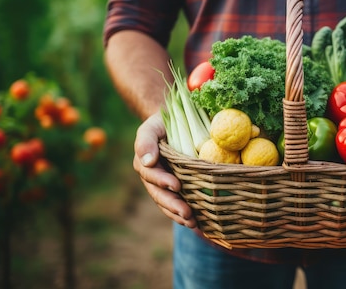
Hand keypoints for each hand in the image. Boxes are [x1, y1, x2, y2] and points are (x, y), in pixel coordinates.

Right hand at [133, 112, 196, 227]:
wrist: (177, 121)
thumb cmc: (163, 122)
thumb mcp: (152, 126)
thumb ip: (146, 140)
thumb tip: (149, 161)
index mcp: (145, 162)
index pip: (151, 174)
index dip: (162, 181)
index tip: (177, 185)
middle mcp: (154, 177)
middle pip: (160, 195)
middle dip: (173, 205)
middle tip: (187, 214)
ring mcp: (166, 184)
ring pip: (169, 203)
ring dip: (179, 215)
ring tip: (193, 223)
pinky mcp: (180, 188)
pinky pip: (181, 202)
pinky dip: (188, 214)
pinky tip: (199, 224)